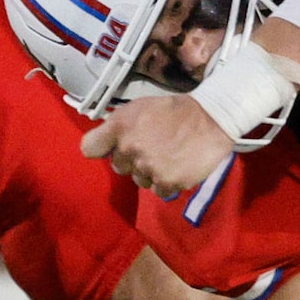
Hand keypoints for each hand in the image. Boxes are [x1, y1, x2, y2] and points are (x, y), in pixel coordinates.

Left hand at [81, 94, 232, 196]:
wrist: (211, 118)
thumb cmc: (173, 110)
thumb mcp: (138, 107)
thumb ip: (118, 126)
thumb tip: (106, 144)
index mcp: (119, 127)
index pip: (89, 148)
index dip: (101, 149)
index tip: (111, 148)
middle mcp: (129, 149)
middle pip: (118, 167)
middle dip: (131, 159)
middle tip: (151, 147)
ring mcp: (148, 168)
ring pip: (139, 180)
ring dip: (150, 172)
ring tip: (168, 156)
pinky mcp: (168, 183)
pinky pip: (158, 191)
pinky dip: (167, 182)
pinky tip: (177, 166)